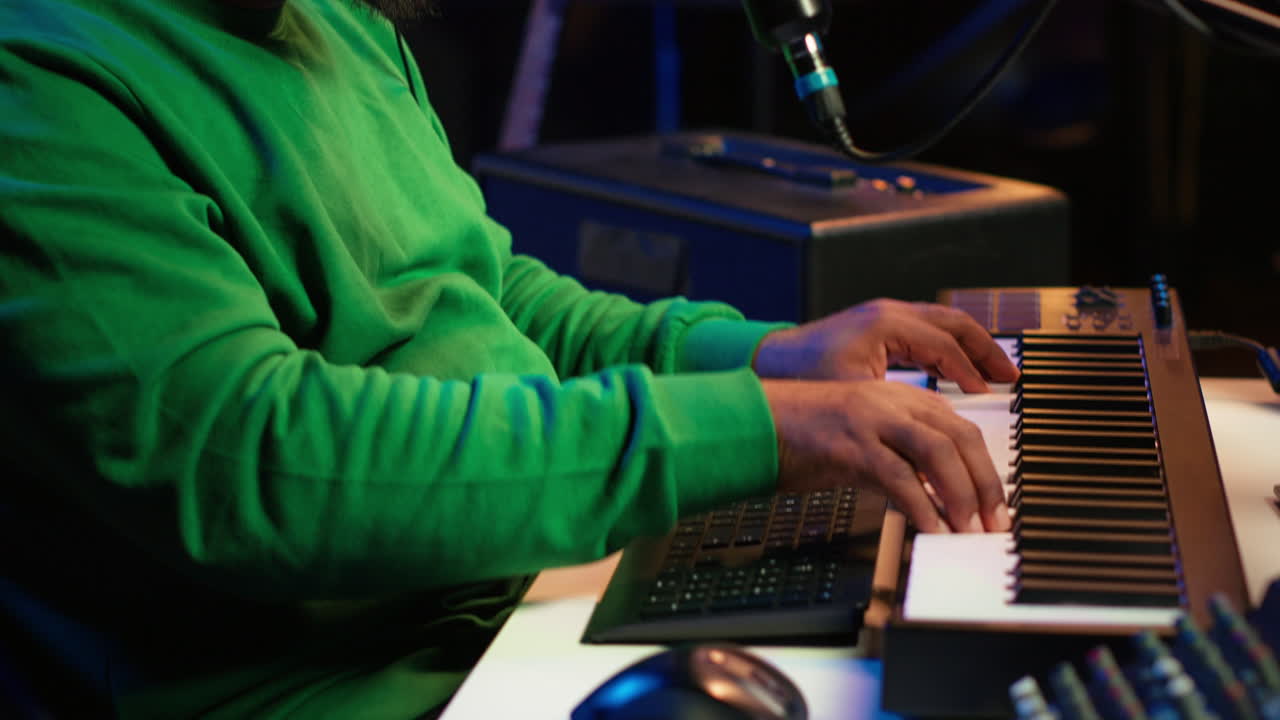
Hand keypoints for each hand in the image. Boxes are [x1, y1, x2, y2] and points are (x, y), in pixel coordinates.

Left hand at [753, 299, 1018, 391]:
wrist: (769, 361)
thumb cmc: (801, 374)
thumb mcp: (851, 393)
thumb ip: (894, 406)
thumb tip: (931, 426)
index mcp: (885, 324)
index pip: (943, 343)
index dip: (969, 370)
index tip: (986, 393)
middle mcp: (889, 313)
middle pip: (953, 323)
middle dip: (985, 348)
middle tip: (1009, 375)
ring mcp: (885, 316)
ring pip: (943, 323)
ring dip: (971, 347)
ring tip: (994, 373)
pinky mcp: (880, 327)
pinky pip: (927, 331)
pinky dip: (949, 349)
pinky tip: (959, 372)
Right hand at [761, 378, 1010, 532]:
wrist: (754, 423)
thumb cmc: (802, 437)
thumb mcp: (860, 443)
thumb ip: (898, 461)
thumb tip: (932, 499)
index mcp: (897, 397)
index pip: (959, 428)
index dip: (984, 468)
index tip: (993, 503)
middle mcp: (890, 402)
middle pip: (959, 437)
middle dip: (986, 484)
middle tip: (995, 522)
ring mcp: (871, 420)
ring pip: (937, 452)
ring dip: (962, 496)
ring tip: (970, 531)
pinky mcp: (851, 444)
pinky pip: (900, 478)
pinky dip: (923, 508)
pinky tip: (933, 531)